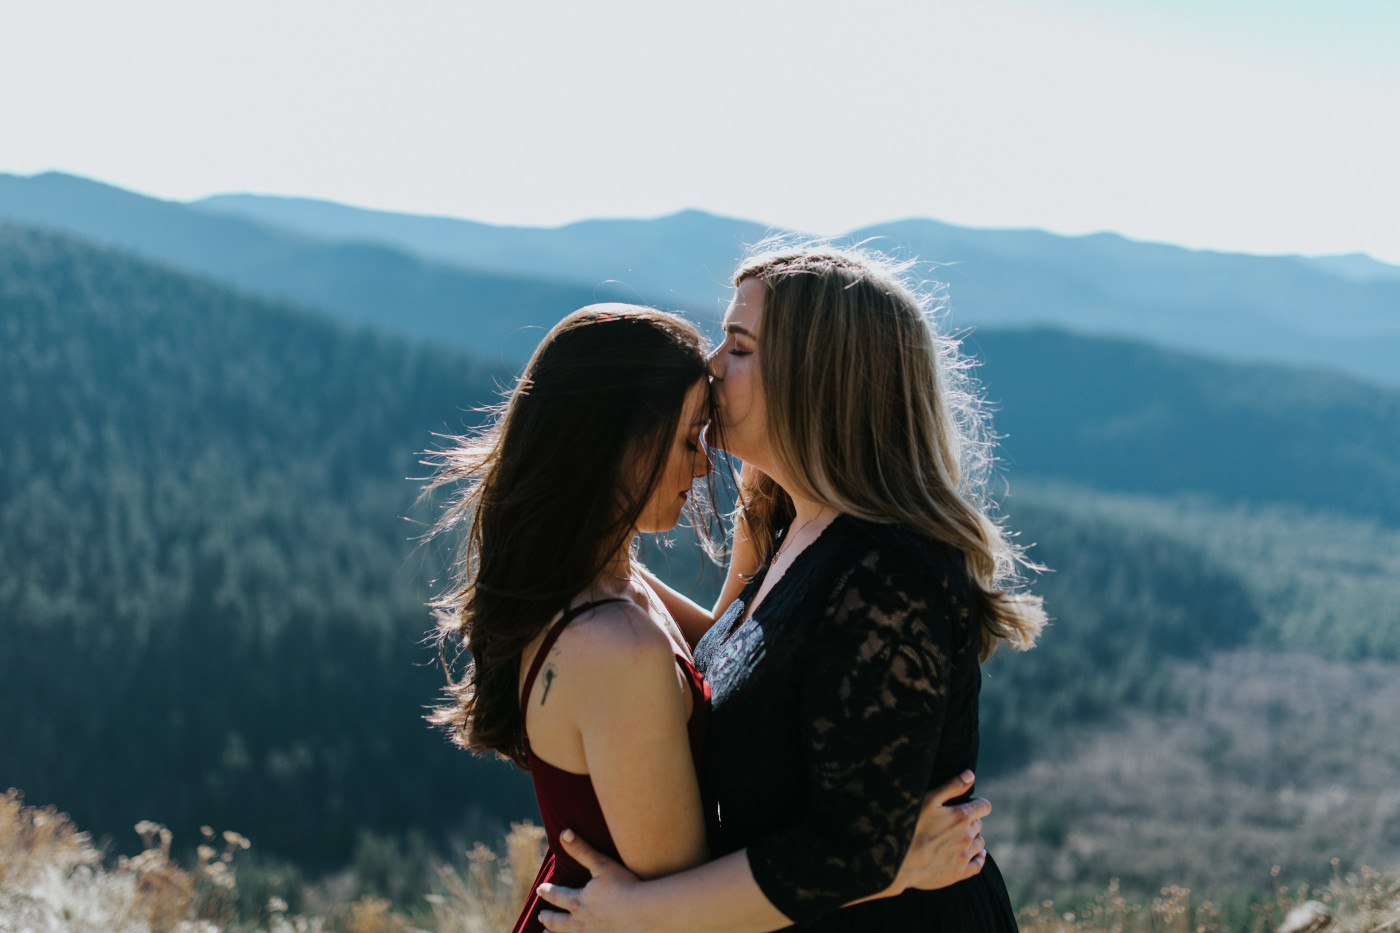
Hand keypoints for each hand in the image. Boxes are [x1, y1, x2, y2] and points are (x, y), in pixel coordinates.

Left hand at [536, 829, 646, 932]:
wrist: (644, 912)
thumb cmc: (624, 886)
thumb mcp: (601, 864)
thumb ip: (581, 849)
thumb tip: (564, 832)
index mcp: (578, 902)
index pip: (558, 896)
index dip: (548, 892)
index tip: (540, 889)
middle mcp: (581, 922)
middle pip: (559, 922)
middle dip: (549, 919)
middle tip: (540, 916)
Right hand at [890, 771, 989, 893]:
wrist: (897, 862)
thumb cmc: (910, 826)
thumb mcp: (928, 799)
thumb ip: (952, 786)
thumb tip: (971, 775)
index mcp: (962, 817)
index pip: (984, 807)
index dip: (977, 803)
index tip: (968, 804)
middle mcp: (967, 837)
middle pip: (979, 824)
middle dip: (970, 820)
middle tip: (953, 821)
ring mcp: (964, 856)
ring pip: (980, 843)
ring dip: (973, 838)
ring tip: (959, 837)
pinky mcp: (959, 873)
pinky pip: (978, 865)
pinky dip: (979, 857)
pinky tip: (976, 855)